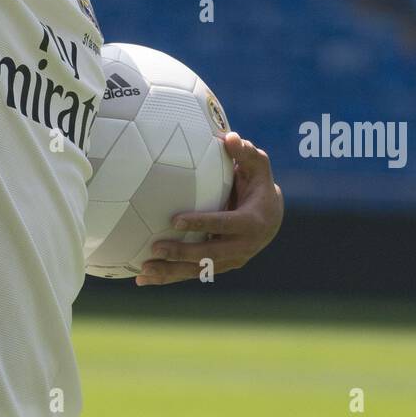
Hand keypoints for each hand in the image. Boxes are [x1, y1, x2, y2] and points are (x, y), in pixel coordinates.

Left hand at [135, 133, 283, 285]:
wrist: (272, 217)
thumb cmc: (259, 184)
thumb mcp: (257, 165)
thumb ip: (245, 152)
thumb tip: (230, 137)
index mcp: (251, 222)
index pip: (223, 224)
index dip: (200, 223)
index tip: (175, 221)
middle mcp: (243, 247)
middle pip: (209, 254)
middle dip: (182, 253)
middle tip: (155, 247)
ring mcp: (230, 261)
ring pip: (198, 270)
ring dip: (171, 272)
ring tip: (143, 272)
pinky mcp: (218, 266)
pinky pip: (193, 273)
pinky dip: (170, 276)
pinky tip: (144, 279)